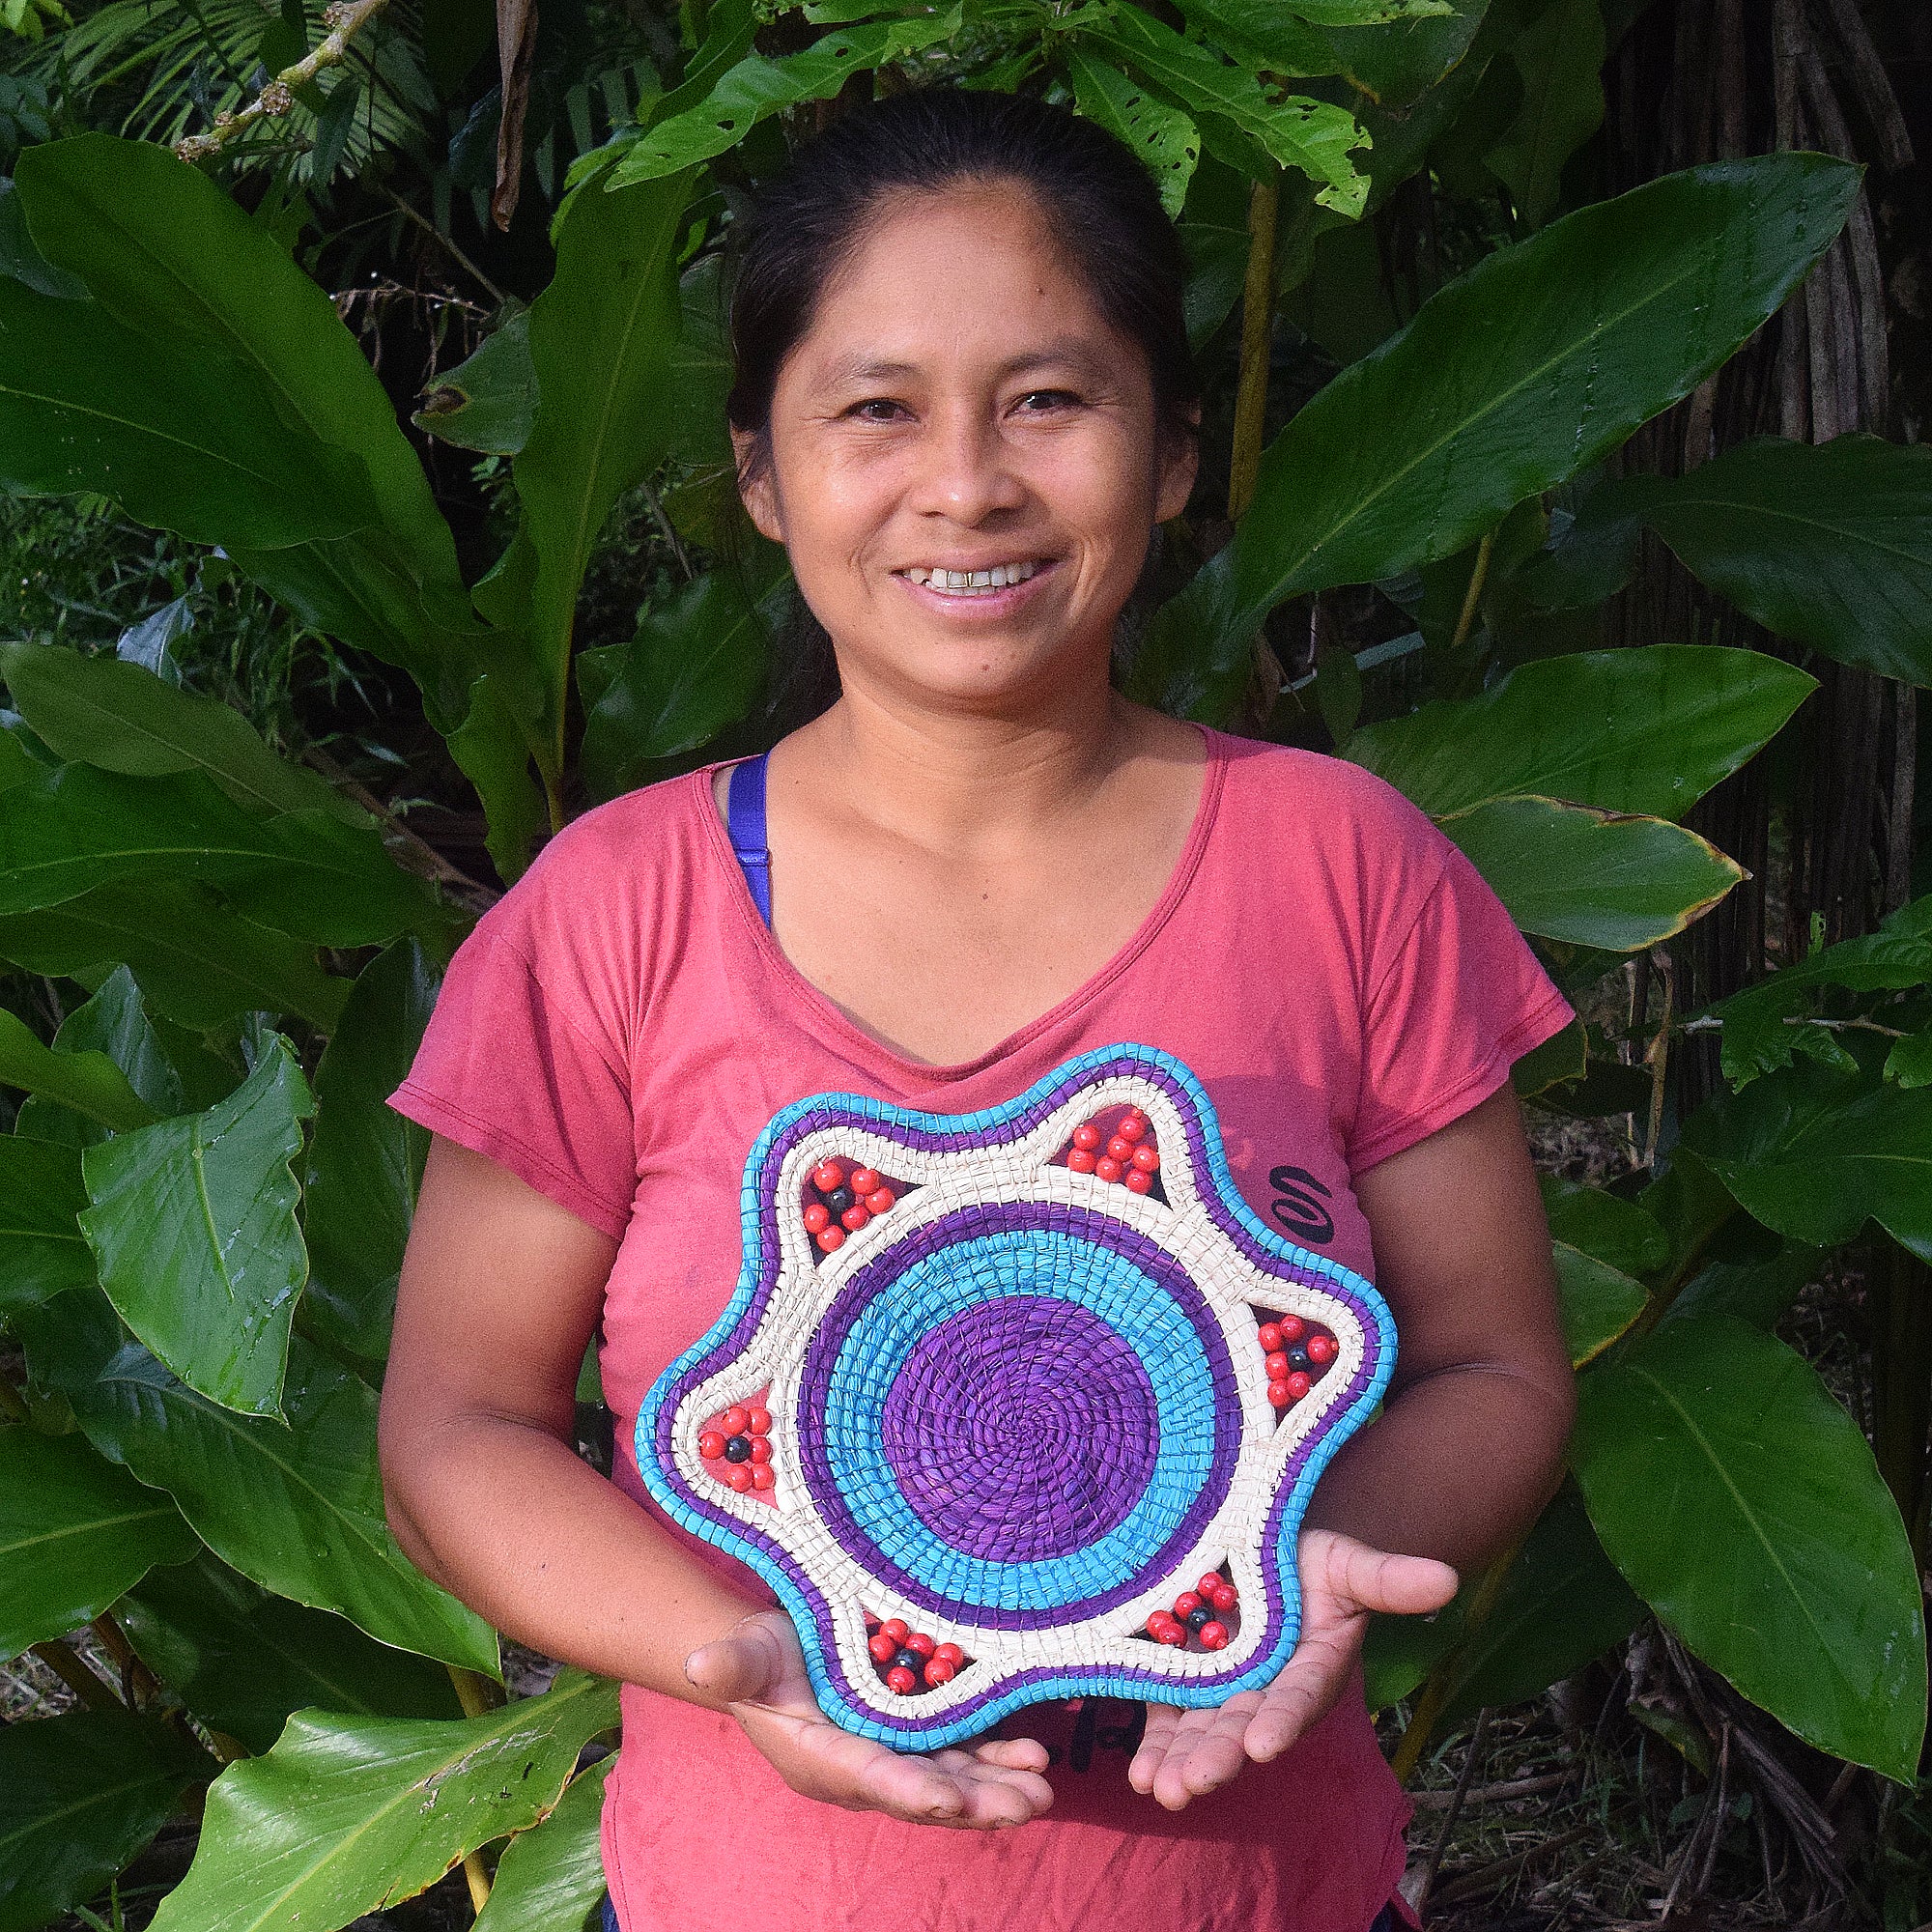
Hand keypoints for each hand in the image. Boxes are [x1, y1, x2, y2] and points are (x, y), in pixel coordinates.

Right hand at [683, 1609, 1055, 1829]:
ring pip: (955, 1776)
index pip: (872, 1777)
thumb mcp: (744, 1654)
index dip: (910, 1789)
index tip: (949, 1801)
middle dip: (977, 1801)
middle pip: (928, 1791)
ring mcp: (899, 1751)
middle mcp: (868, 1767)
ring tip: (1042, 1786)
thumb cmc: (759, 1654)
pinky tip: (1036, 1750)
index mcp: (825, 1759)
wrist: (778, 1652)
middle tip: (1027, 1804)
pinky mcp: (921, 1731)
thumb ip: (731, 1664)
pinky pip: (966, 1749)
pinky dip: (999, 1753)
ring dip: (999, 1785)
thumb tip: (699, 1665)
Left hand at [1128, 1530, 1457, 1810]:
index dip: (1282, 1718)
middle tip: (1194, 1781)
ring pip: (1201, 1731)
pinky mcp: (1181, 1680)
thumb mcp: (1348, 1562)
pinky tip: (1139, 1776)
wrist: (1260, 1543)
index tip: (1263, 1741)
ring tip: (1161, 1790)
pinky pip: (1167, 1716)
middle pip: (1242, 1725)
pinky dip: (1155, 1744)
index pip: (1297, 1697)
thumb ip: (1389, 1579)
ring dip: (1181, 1762)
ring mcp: (1221, 1688)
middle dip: (1219, 1754)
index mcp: (1310, 1669)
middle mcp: (1266, 1689)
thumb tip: (1449, 1580)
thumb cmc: (1311, 1557)